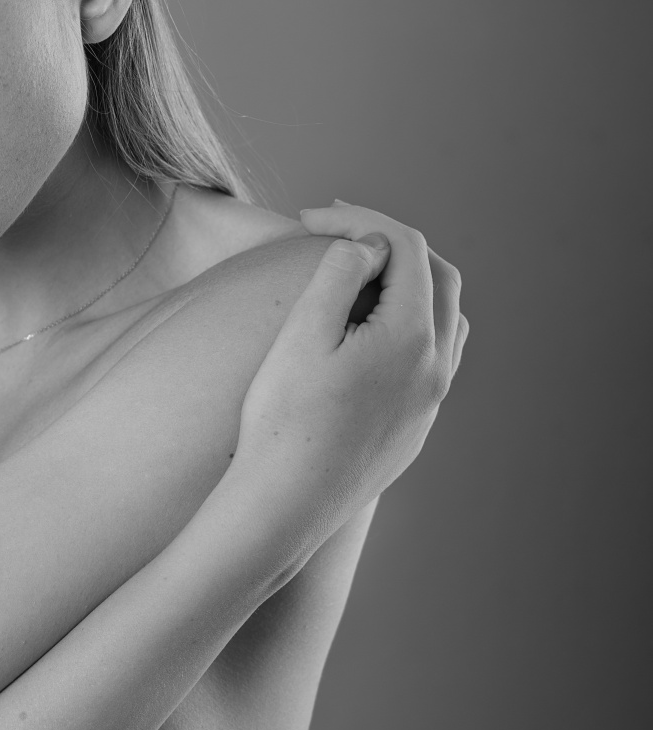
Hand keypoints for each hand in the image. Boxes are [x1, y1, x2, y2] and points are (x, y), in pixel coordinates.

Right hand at [235, 203, 467, 532]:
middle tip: (335, 231)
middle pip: (438, 277)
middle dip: (389, 242)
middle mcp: (436, 367)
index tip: (308, 222)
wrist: (284, 508)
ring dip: (409, 282)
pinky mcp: (416, 426)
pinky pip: (434, 357)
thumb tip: (368, 246)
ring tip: (359, 273)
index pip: (406, 248)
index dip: (359, 221)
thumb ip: (339, 276)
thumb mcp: (301, 336)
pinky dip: (411, 323)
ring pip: (445, 318)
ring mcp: (431, 401)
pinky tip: (369, 330)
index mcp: (412, 337)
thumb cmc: (283, 422)